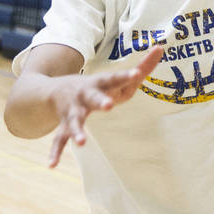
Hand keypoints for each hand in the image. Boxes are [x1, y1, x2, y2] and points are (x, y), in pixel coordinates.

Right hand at [47, 44, 163, 166]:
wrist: (54, 90)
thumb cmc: (96, 86)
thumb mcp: (115, 77)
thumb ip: (141, 66)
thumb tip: (161, 48)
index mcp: (99, 83)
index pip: (114, 78)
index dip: (125, 76)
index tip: (136, 74)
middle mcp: (84, 96)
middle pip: (93, 97)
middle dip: (100, 101)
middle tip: (109, 105)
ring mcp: (72, 111)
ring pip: (74, 121)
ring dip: (77, 130)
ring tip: (82, 143)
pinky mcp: (63, 126)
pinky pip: (58, 139)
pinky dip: (55, 152)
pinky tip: (52, 165)